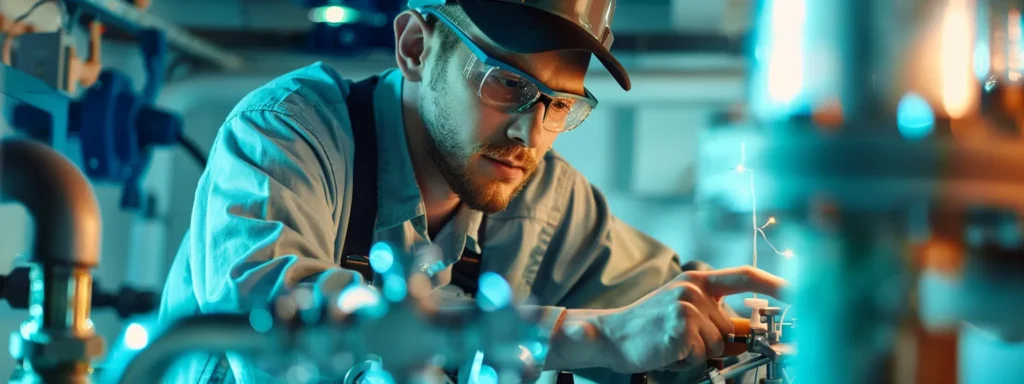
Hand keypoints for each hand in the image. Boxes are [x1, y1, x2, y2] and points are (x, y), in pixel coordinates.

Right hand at [592, 266, 786, 372]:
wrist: (611, 335)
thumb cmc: (649, 327)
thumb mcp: (685, 312)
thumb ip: (717, 317)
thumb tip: (754, 333)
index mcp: (698, 279)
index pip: (746, 275)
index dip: (776, 284)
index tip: (800, 293)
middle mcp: (694, 289)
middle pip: (732, 327)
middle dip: (717, 343)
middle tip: (685, 342)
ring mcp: (687, 307)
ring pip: (719, 344)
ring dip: (700, 354)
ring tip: (674, 346)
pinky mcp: (681, 329)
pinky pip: (702, 356)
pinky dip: (687, 361)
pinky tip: (668, 352)